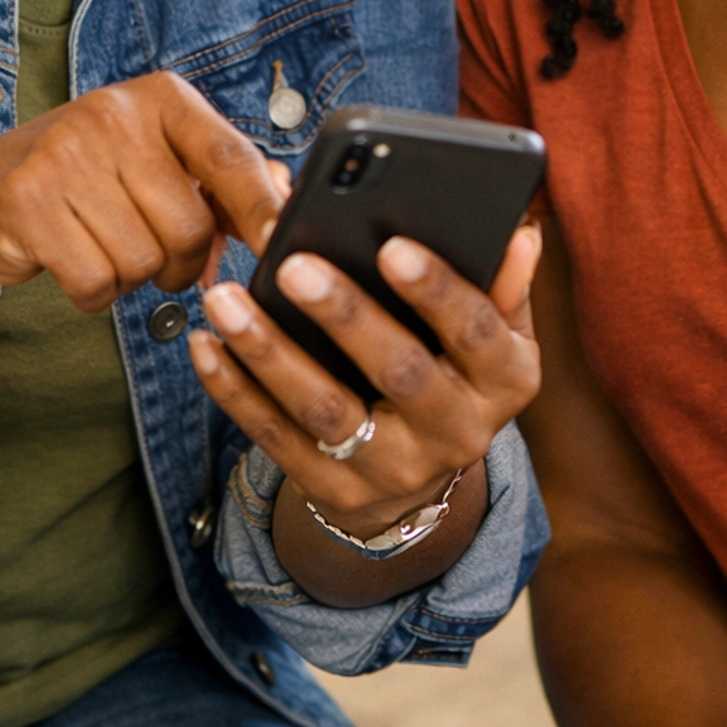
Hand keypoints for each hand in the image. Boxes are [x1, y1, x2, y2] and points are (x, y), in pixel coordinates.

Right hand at [0, 70, 290, 312]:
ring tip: (102, 244)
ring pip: (144, 262)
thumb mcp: (153, 158)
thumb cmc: (84, 177)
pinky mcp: (26, 204)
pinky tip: (72, 259)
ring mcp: (64, 155)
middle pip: (190, 226)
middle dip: (182, 263)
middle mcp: (112, 114)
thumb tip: (282, 198)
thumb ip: (220, 178)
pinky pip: (96, 284)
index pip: (228, 155)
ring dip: (132, 277)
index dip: (262, 207)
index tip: (283, 248)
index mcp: (157, 97)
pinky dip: (93, 293)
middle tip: (155, 254)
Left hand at [188, 222, 541, 534]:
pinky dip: (235, 390)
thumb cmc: (453, 367)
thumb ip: (498, 281)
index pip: (477, 332)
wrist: (419, 479)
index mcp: (507, 380)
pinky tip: (205, 345)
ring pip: (325, 410)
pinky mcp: (335, 491)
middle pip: (399, 372)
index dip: (437, 290)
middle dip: (345, 315)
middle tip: (294, 263)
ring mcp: (394, 470)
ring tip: (226, 298)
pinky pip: (276, 438)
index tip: (393, 245)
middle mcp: (459, 433)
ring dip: (270, 351)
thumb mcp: (491, 332)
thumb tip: (521, 234)